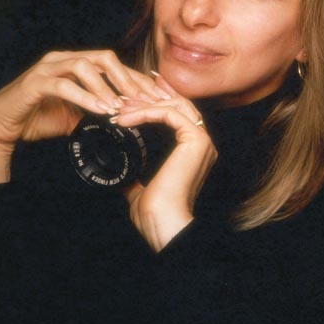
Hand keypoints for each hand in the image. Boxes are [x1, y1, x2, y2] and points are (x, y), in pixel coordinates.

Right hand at [0, 50, 170, 181]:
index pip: (115, 66)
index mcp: (77, 64)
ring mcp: (48, 68)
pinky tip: (100, 110)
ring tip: (121, 106)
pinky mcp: (35, 82)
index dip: (138, 80)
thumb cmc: (37, 116)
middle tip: (146, 100)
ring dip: (106, 87)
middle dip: (128, 79)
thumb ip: (98, 111)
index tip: (159, 97)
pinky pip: (63, 85)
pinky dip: (85, 97)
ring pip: (85, 66)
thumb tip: (126, 117)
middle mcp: (64, 59)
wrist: (1, 125)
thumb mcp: (75, 115)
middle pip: (105, 58)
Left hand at [117, 74, 217, 251]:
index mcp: (193, 152)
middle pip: (177, 105)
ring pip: (175, 105)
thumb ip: (136, 177)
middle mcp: (201, 143)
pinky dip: (147, 112)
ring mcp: (201, 140)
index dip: (153, 105)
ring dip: (145, 104)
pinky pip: (171, 114)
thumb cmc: (155, 213)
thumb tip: (121, 172)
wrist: (163, 223)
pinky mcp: (196, 140)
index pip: (176, 115)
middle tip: (122, 101)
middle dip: (148, 100)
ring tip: (121, 110)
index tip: (128, 106)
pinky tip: (128, 118)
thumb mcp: (140, 189)